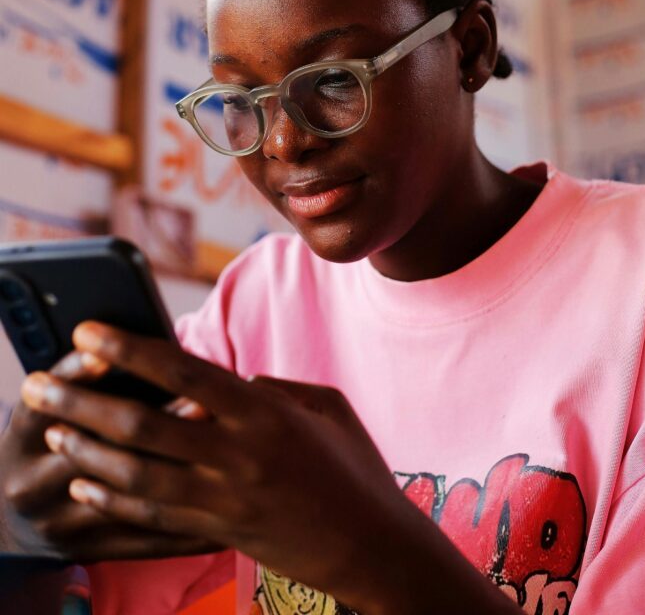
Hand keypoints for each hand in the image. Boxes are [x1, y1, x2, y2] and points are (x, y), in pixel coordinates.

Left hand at [20, 321, 421, 609]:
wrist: (373, 547)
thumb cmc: (354, 467)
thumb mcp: (326, 405)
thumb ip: (272, 387)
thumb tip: (225, 381)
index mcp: (264, 412)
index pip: (183, 372)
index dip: (130, 351)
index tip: (87, 332)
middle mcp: (237, 454)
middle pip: (144, 425)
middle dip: (82, 403)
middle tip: (36, 385)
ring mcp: (225, 499)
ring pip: (138, 475)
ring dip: (87, 453)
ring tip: (52, 432)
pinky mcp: (219, 532)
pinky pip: (154, 516)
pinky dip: (114, 499)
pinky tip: (84, 484)